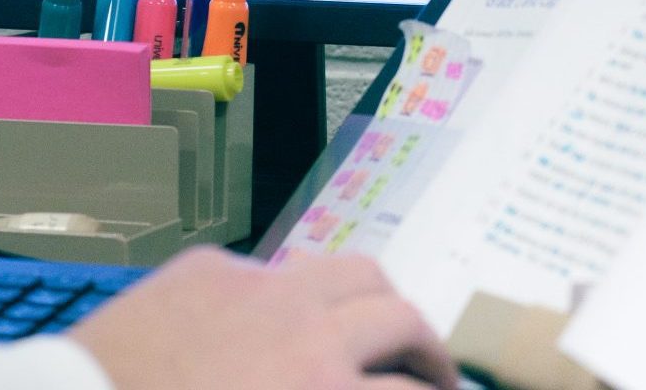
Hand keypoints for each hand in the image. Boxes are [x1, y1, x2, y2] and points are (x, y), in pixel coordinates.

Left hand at [71, 248, 457, 389]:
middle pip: (401, 318)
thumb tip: (354, 385)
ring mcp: (258, 288)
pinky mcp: (209, 269)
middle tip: (436, 376)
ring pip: (352, 271)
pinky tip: (284, 319)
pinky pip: (276, 268)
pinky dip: (297, 293)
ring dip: (378, 303)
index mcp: (322, 388)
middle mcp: (305, 330)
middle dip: (430, 351)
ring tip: (382, 330)